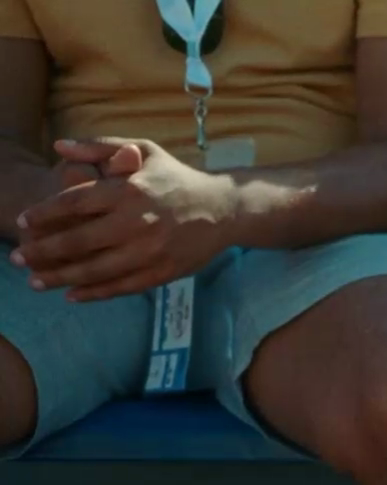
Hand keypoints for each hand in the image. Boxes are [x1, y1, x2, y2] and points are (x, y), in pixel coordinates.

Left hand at [11, 138, 238, 302]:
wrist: (225, 209)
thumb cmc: (177, 178)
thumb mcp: (144, 151)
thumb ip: (100, 147)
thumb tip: (59, 147)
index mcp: (128, 190)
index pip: (74, 203)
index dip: (43, 214)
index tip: (22, 223)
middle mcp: (137, 222)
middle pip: (78, 241)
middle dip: (42, 252)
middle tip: (18, 258)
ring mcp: (150, 251)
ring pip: (96, 269)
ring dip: (61, 278)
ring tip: (36, 281)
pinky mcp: (163, 271)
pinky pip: (121, 286)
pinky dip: (94, 293)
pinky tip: (72, 294)